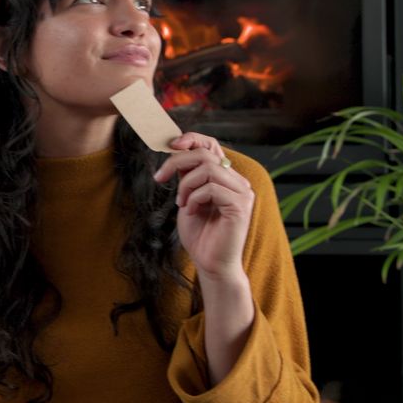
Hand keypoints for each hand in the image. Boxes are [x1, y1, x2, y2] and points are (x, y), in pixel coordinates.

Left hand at [153, 132, 254, 280]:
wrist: (210, 264)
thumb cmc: (200, 234)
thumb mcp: (188, 198)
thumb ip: (187, 176)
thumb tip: (176, 152)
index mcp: (226, 177)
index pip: (212, 145)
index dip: (192, 139)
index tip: (170, 145)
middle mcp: (237, 182)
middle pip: (205, 154)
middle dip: (176, 162)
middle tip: (160, 178)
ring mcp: (242, 193)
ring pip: (208, 169)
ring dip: (185, 185)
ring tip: (181, 203)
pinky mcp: (240, 206)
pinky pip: (211, 188)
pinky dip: (194, 198)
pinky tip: (191, 211)